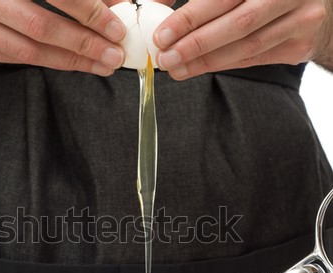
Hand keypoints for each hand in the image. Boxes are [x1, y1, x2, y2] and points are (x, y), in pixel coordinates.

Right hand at [0, 0, 128, 75]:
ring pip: (32, 51)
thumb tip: (112, 4)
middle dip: (84, 44)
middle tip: (114, 55)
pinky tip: (76, 64)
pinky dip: (52, 62)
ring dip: (73, 61)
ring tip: (102, 65)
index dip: (88, 12)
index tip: (115, 29)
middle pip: (42, 27)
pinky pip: (20, 60)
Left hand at [153, 0, 330, 79]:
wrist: (313, 2)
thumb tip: (155, 6)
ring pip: (246, 46)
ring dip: (206, 62)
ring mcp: (300, 17)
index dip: (190, 17)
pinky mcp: (299, 45)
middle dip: (196, 44)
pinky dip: (223, 64)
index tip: (162, 35)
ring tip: (176, 69)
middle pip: (237, 22)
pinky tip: (198, 68)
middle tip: (166, 58)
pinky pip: (254, 59)